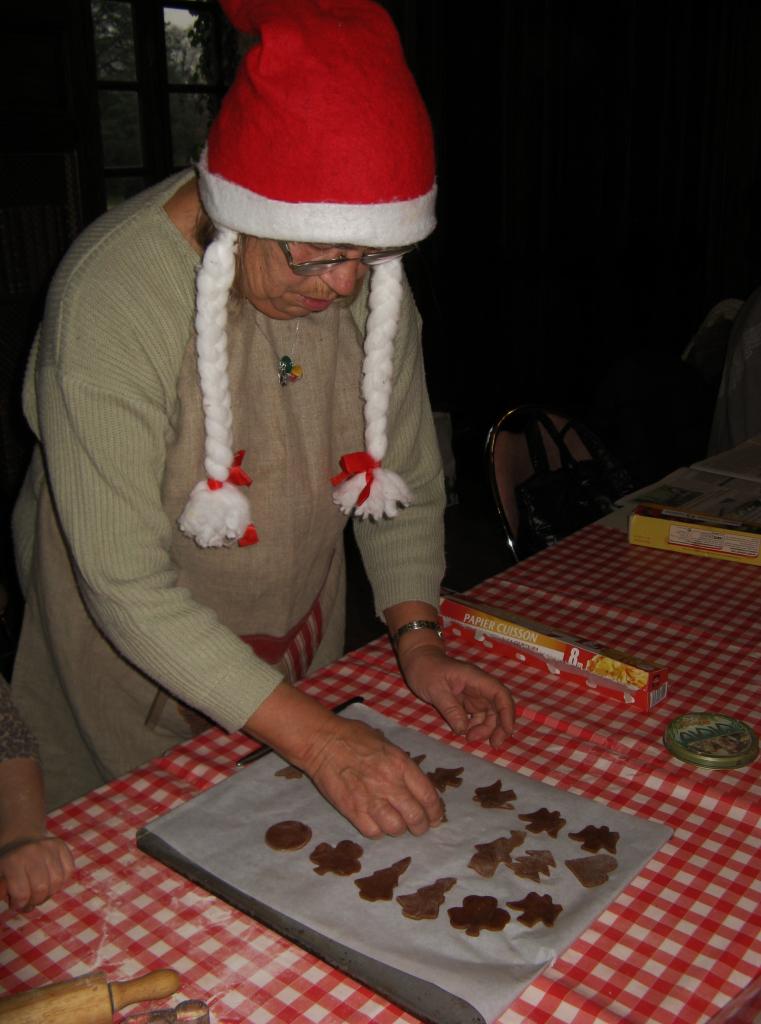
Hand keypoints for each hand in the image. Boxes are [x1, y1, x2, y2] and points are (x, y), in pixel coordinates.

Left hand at [0, 835, 75, 911]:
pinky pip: (69, 871)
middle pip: (42, 889)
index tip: (17, 904)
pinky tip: (51, 880)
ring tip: (41, 892)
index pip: (22, 894)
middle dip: (36, 900)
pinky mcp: (61, 846)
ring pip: (58, 882)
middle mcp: (32, 851)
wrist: (19, 840)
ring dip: (50, 893)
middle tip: (30, 900)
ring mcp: (49, 847)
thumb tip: (17, 905)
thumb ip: (3, 891)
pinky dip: (61, 881)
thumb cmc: (8, 865)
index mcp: (12, 861)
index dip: (20, 904)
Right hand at [299, 717, 443, 838]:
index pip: (428, 796)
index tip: (435, 817)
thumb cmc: (353, 736)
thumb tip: (412, 782)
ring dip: (399, 829)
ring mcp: (370, 799)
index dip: (435, 811)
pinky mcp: (351, 810)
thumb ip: (401, 764)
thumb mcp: (386, 743)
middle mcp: (389, 783)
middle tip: (419, 827)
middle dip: (421, 826)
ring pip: (396, 828)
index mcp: (401, 764)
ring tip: (397, 825)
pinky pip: (373, 832)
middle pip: (416, 817)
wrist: (322, 741)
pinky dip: (377, 831)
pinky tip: (376, 823)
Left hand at [400, 645, 514, 747]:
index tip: (507, 731)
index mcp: (475, 679)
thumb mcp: (435, 690)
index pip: (500, 694)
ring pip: (489, 714)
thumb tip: (464, 730)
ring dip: (485, 729)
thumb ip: (450, 709)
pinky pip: (477, 716)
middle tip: (494, 744)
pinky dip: (475, 726)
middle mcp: (479, 687)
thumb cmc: (425, 670)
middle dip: (500, 726)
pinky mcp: (466, 702)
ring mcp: (473, 695)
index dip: (507, 713)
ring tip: (470, 738)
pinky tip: (464, 732)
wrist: (417, 660)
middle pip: (499, 707)